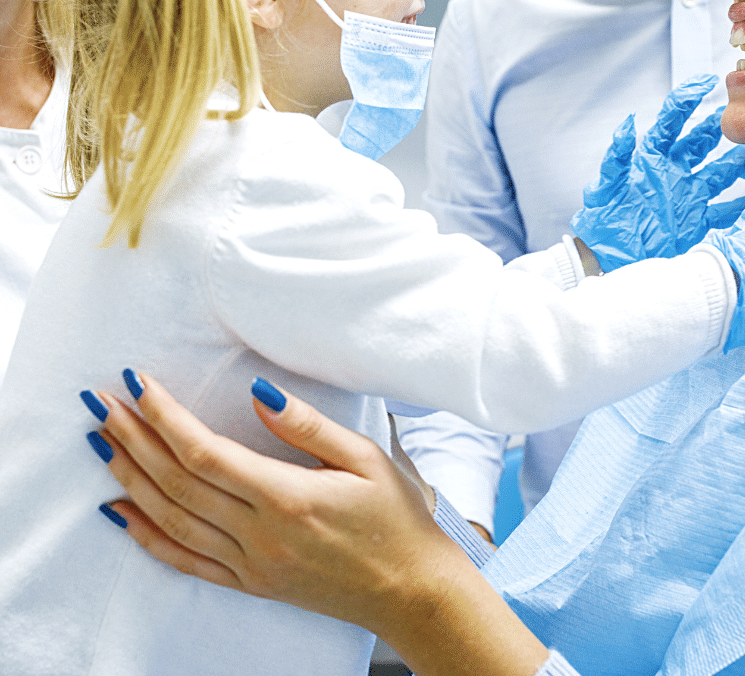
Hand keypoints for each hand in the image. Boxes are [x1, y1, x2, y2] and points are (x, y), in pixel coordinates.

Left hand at [91, 375, 455, 631]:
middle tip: (101, 404)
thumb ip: (308, 427)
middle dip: (133, 439)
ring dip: (130, 479)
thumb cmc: (397, 518)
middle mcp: (259, 535)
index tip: (137, 385)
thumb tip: (259, 394)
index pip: (205, 452)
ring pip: (171, 520)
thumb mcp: (366, 458)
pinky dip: (146, 537)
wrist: (411, 590)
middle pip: (177, 482)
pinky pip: (185, 561)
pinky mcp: (251, 583)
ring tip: (102, 444)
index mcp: (287, 497)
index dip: (164, 417)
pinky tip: (120, 513)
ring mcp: (250, 564)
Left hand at [570, 75, 744, 270]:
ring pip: (719, 173)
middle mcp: (672, 173)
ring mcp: (686, 196)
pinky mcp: (695, 222)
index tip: (707, 81)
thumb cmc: (603, 218)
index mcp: (651, 159)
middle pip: (701, 143)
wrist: (606, 256)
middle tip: (741, 114)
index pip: (672, 122)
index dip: (688, 99)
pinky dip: (741, 206)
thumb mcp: (606, 185)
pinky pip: (723, 211)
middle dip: (720, 129)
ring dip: (738, 163)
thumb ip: (617, 156)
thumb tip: (629, 123)